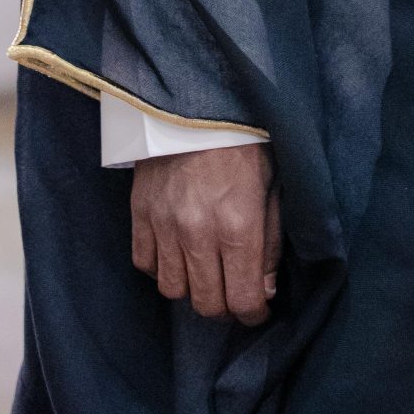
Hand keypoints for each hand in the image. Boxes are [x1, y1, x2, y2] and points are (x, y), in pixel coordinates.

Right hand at [129, 141, 280, 323]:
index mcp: (239, 224)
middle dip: (225, 307)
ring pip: (173, 290)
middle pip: (206, 303)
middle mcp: (199, 232)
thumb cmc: (244, 140)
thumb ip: (270, 241)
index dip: (252, 313)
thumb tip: (266, 289)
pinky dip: (161, 266)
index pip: (242, 299)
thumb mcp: (273, 185)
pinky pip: (145, 264)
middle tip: (233, 294)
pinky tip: (177, 252)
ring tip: (205, 272)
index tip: (257, 309)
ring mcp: (164, 225)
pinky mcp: (140, 213)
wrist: (196, 100)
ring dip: (192, 289)